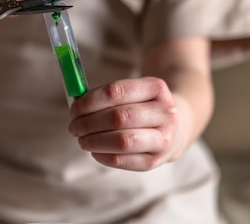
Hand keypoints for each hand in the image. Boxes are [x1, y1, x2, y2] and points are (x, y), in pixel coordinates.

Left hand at [68, 77, 184, 170]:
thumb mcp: (133, 92)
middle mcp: (165, 113)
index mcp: (156, 88)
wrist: (175, 127)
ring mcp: (163, 138)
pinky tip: (95, 150)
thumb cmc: (142, 107)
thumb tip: (75, 105)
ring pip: (122, 141)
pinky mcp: (156, 160)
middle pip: (118, 118)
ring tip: (82, 140)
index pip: (116, 92)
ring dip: (94, 141)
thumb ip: (105, 96)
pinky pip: (124, 160)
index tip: (74, 109)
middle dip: (89, 123)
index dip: (90, 101)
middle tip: (73, 127)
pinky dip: (103, 156)